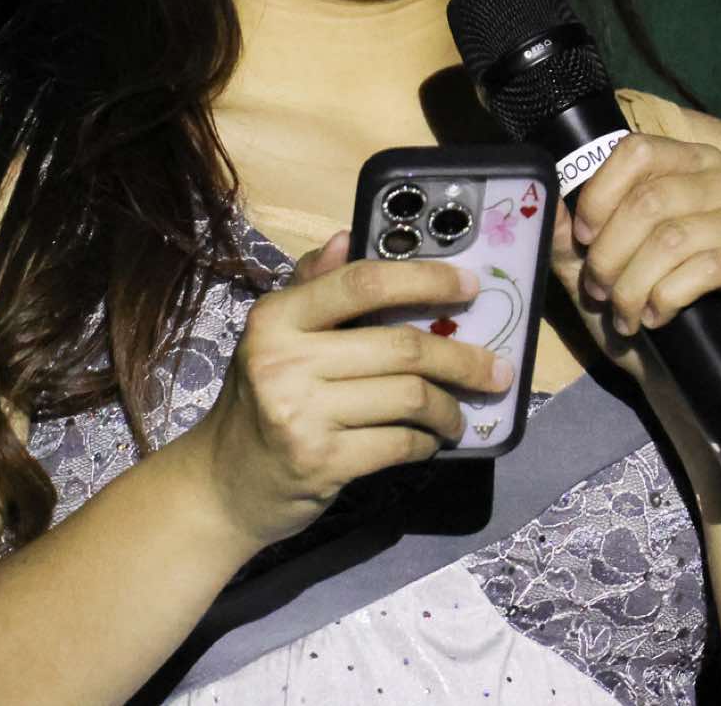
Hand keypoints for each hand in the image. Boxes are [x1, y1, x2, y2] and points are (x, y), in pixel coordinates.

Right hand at [184, 233, 513, 547]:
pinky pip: (400, 444)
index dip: (425, 279)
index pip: (362, 283)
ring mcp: (301, 413)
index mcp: (276, 318)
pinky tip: (429, 441)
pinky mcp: (321, 461)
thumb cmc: (260, 402)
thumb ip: (311, 286)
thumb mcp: (273, 338)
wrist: (223, 485)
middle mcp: (284, 360)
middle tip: (497, 369)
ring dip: (449, 407)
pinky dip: (426, 442)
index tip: (470, 286)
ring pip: (409, 397)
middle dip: (462, 358)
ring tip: (459, 414)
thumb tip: (346, 236)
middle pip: (401, 346)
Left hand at [556, 134, 720, 384]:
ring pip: (675, 236)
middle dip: (611, 253)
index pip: (638, 151)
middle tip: (600, 291)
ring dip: (634, 283)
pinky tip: (657, 318)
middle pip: (652, 198)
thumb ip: (569, 236)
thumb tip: (548, 199)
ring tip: (625, 314)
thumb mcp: (592, 271)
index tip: (584, 240)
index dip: (599, 195)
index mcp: (692, 163)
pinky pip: (708, 268)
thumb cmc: (643, 311)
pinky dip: (668, 297)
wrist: (687, 377)